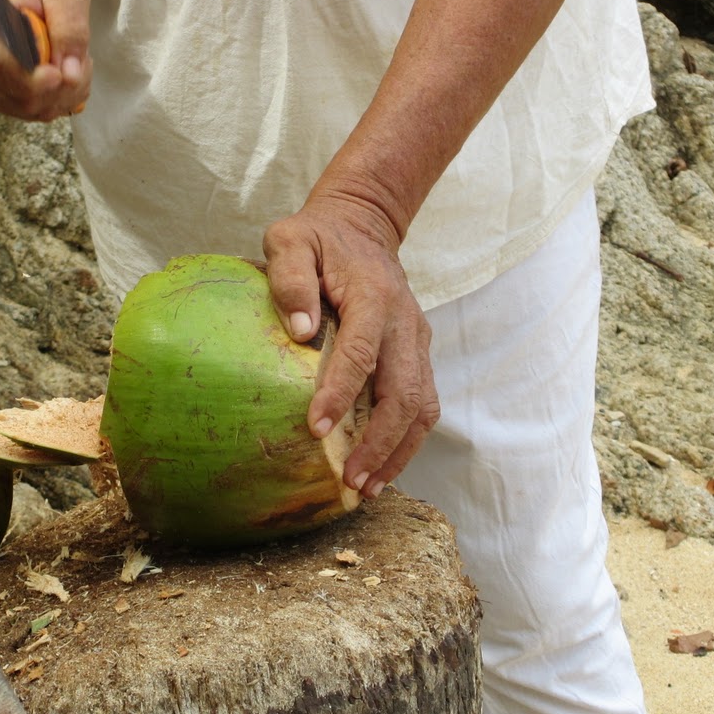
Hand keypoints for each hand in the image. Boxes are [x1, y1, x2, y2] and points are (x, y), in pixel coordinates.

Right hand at [0, 0, 90, 121]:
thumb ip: (71, 28)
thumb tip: (71, 74)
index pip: (0, 66)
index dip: (34, 82)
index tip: (60, 75)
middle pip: (19, 97)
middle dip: (61, 89)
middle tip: (82, 62)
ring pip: (26, 110)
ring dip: (60, 96)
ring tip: (69, 63)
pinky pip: (25, 112)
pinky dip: (50, 101)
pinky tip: (56, 75)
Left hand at [263, 192, 438, 497]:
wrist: (364, 227)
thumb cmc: (319, 238)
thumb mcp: (292, 240)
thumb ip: (290, 278)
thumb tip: (300, 333)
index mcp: (374, 296)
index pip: (362, 353)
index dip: (340, 393)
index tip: (315, 428)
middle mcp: (405, 322)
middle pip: (404, 393)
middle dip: (379, 441)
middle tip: (351, 478)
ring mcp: (417, 340)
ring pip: (423, 406)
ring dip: (399, 450)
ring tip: (369, 486)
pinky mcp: (418, 354)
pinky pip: (423, 404)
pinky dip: (406, 440)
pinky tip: (381, 466)